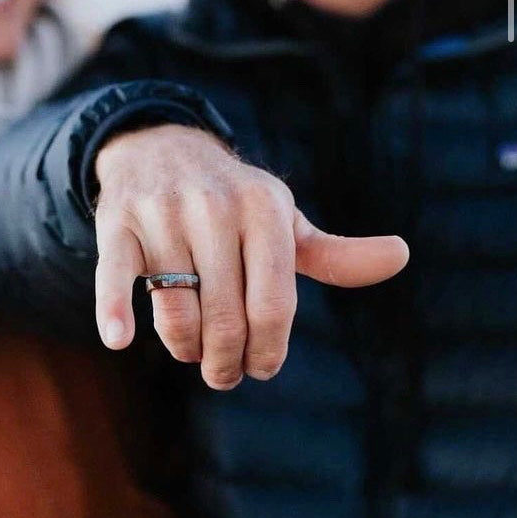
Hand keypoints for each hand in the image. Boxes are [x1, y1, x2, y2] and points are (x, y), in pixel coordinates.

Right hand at [94, 124, 408, 389]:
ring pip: (175, 312)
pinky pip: (115, 275)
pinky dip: (115, 310)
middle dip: (225, 362)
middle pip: (224, 319)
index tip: (261, 368)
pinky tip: (118, 339)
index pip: (274, 305)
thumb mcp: (282, 219)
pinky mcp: (118, 222)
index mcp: (265, 208)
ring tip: (190, 348)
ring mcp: (163, 213)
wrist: (159, 146)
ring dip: (183, 347)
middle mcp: (215, 206)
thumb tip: (401, 255)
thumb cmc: (231, 199)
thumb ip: (333, 252)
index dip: (269, 351)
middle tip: (223, 372)